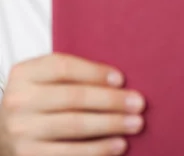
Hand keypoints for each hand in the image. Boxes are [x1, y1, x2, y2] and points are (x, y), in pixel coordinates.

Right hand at [0, 53, 145, 155]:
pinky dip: (98, 150)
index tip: (121, 78)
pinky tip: (118, 145)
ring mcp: (21, 131)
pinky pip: (68, 154)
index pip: (63, 67)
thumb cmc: (37, 99)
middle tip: (139, 102)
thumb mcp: (42, 79)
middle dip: (111, 101)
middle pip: (73, 97)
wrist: (2, 132)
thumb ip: (71, 74)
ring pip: (74, 126)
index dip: (94, 72)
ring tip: (135, 123)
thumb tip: (118, 80)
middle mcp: (18, 101)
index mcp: (24, 73)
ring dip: (110, 125)